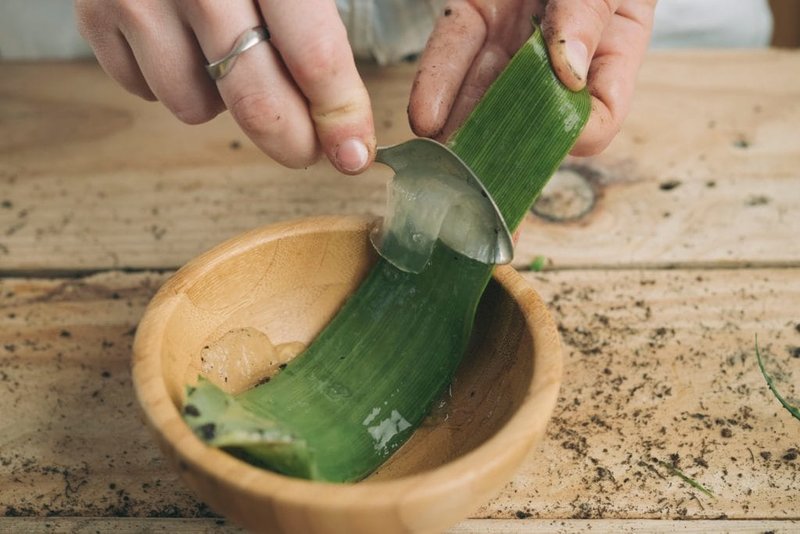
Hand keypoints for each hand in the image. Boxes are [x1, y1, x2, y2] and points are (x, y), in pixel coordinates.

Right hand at [75, 0, 374, 173]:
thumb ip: (321, 22)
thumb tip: (347, 112)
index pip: (312, 55)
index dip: (339, 115)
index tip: (354, 153)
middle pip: (255, 100)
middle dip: (292, 141)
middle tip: (307, 148)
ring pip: (194, 107)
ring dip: (222, 99)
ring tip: (229, 53)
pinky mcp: (92, 11)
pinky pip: (143, 90)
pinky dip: (171, 81)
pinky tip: (183, 43)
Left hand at [408, 0, 656, 155]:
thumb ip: (591, 13)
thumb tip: (570, 71)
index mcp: (613, 44)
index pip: (602, 109)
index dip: (580, 131)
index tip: (554, 143)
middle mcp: (562, 48)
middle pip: (534, 108)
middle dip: (500, 141)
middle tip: (476, 172)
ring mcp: (517, 31)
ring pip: (488, 88)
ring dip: (462, 124)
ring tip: (442, 156)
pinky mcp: (477, 10)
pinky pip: (455, 49)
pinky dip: (438, 83)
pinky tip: (425, 116)